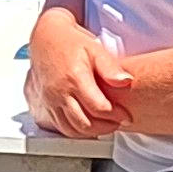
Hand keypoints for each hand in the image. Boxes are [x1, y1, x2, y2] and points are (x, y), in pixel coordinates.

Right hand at [28, 7, 133, 137]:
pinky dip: (77, 132)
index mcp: (74, 78)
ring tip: (106, 125)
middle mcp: (60, 92)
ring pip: (72, 129)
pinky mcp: (46, 105)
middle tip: (118, 122)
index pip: (98, 107)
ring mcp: (51, 101)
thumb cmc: (71, 43)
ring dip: (92, 132)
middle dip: (105, 127)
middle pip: (85, 123)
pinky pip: (61, 127)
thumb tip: (126, 81)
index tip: (126, 116)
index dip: (116, 115)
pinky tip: (89, 126)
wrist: (46, 39)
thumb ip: (111, 68)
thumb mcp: (95, 50)